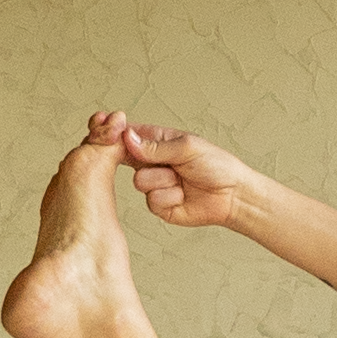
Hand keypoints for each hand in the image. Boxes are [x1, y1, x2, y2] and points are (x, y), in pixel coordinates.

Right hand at [91, 110, 253, 230]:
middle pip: (125, 159)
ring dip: (164, 181)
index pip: (127, 134)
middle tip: (158, 160)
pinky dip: (171, 198)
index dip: (115, 134)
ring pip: (140, 182)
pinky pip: (152, 201)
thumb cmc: (216, 166)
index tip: (104, 132)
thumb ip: (155, 146)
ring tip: (182, 180)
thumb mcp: (187, 147)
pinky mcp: (158, 205)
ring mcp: (154, 184)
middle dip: (140, 160)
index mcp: (157, 141)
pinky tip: (184, 196)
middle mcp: (151, 162)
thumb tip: (128, 138)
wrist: (232, 196)